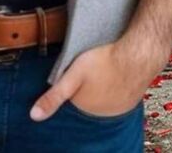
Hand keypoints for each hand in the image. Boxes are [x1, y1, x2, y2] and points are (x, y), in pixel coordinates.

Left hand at [29, 37, 169, 120]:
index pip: (73, 95)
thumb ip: (54, 96)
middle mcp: (103, 113)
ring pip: (104, 95)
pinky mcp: (132, 100)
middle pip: (89, 96)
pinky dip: (117, 84)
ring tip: (105, 66)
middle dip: (89, 84)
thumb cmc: (105, 61)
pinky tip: (117, 71)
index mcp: (86, 108)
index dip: (73, 80)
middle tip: (93, 65)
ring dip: (103, 84)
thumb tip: (34, 116)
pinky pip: (119, 94)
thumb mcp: (72, 75)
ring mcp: (119, 107)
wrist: (138, 54)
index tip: (77, 68)